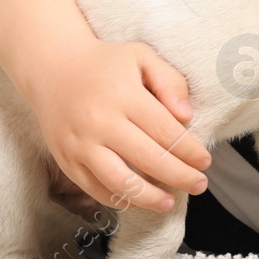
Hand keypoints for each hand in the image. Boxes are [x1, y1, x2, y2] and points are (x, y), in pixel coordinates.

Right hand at [24, 37, 211, 213]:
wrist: (52, 68)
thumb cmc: (105, 63)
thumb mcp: (141, 57)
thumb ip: (169, 81)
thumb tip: (186, 116)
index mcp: (123, 95)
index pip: (165, 131)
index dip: (189, 151)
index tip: (205, 162)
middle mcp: (100, 122)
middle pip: (148, 159)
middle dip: (179, 176)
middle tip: (199, 185)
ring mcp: (80, 144)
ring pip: (119, 182)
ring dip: (149, 197)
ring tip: (168, 202)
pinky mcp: (65, 159)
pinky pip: (94, 188)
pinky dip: (118, 199)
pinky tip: (137, 200)